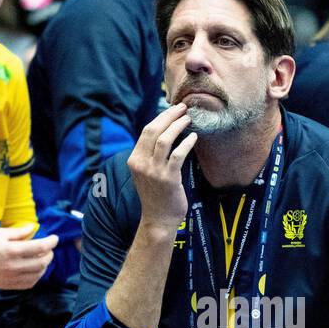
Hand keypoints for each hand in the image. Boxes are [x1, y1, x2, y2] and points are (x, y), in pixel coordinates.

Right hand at [0, 224, 58, 289]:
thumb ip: (18, 232)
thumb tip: (33, 229)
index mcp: (12, 250)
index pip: (40, 247)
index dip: (51, 242)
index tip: (55, 238)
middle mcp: (14, 266)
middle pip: (42, 262)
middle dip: (49, 254)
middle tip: (48, 249)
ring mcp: (12, 278)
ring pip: (38, 274)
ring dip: (44, 266)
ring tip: (42, 258)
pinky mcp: (9, 285)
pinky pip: (29, 283)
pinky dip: (36, 276)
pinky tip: (34, 269)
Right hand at [127, 103, 195, 230]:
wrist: (159, 220)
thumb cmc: (156, 195)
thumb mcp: (146, 173)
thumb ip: (150, 155)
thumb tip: (165, 132)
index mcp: (134, 159)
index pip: (146, 131)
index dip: (161, 117)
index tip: (173, 110)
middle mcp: (141, 163)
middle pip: (153, 130)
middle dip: (169, 116)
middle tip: (183, 108)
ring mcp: (153, 171)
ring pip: (164, 139)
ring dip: (178, 125)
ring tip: (189, 119)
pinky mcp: (168, 178)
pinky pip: (178, 154)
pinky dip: (186, 143)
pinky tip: (194, 137)